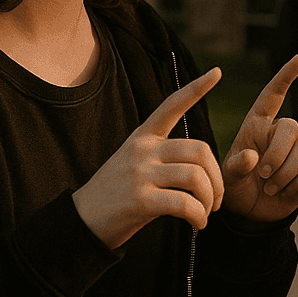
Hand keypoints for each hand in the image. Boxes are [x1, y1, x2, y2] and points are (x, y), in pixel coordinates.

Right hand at [73, 68, 226, 248]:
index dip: (196, 89)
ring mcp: (140, 173)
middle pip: (199, 151)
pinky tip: (197, 224)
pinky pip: (184, 204)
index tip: (216, 72)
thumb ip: (164, 156)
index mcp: (143, 137)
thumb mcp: (135, 163)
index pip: (171, 105)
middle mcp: (142, 149)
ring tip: (206, 214)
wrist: (81, 221)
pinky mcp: (140, 199)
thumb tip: (202, 165)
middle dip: (217, 178)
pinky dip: (198, 216)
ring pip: (195, 177)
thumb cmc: (117, 195)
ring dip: (210, 200)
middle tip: (217, 200)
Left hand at [220, 54, 297, 223]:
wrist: (249, 213)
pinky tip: (285, 192)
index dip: (286, 75)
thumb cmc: (235, 187)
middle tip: (263, 175)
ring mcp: (297, 151)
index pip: (273, 94)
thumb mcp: (227, 177)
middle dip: (279, 153)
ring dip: (287, 172)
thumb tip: (254, 157)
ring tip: (270, 188)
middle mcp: (279, 133)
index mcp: (257, 125)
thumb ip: (236, 166)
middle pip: (292, 127)